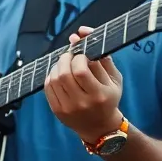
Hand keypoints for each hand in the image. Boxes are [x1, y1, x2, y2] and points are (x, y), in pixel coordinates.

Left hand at [44, 26, 124, 144]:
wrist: (100, 127)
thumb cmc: (108, 97)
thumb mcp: (114, 78)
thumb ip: (101, 56)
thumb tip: (80, 33)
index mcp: (100, 94)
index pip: (81, 70)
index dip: (78, 56)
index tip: (82, 54)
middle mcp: (82, 103)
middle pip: (64, 74)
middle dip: (65, 58)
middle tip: (70, 55)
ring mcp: (67, 108)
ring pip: (53, 79)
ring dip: (57, 66)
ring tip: (65, 63)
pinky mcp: (57, 111)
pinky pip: (48, 88)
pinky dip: (51, 76)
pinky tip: (59, 74)